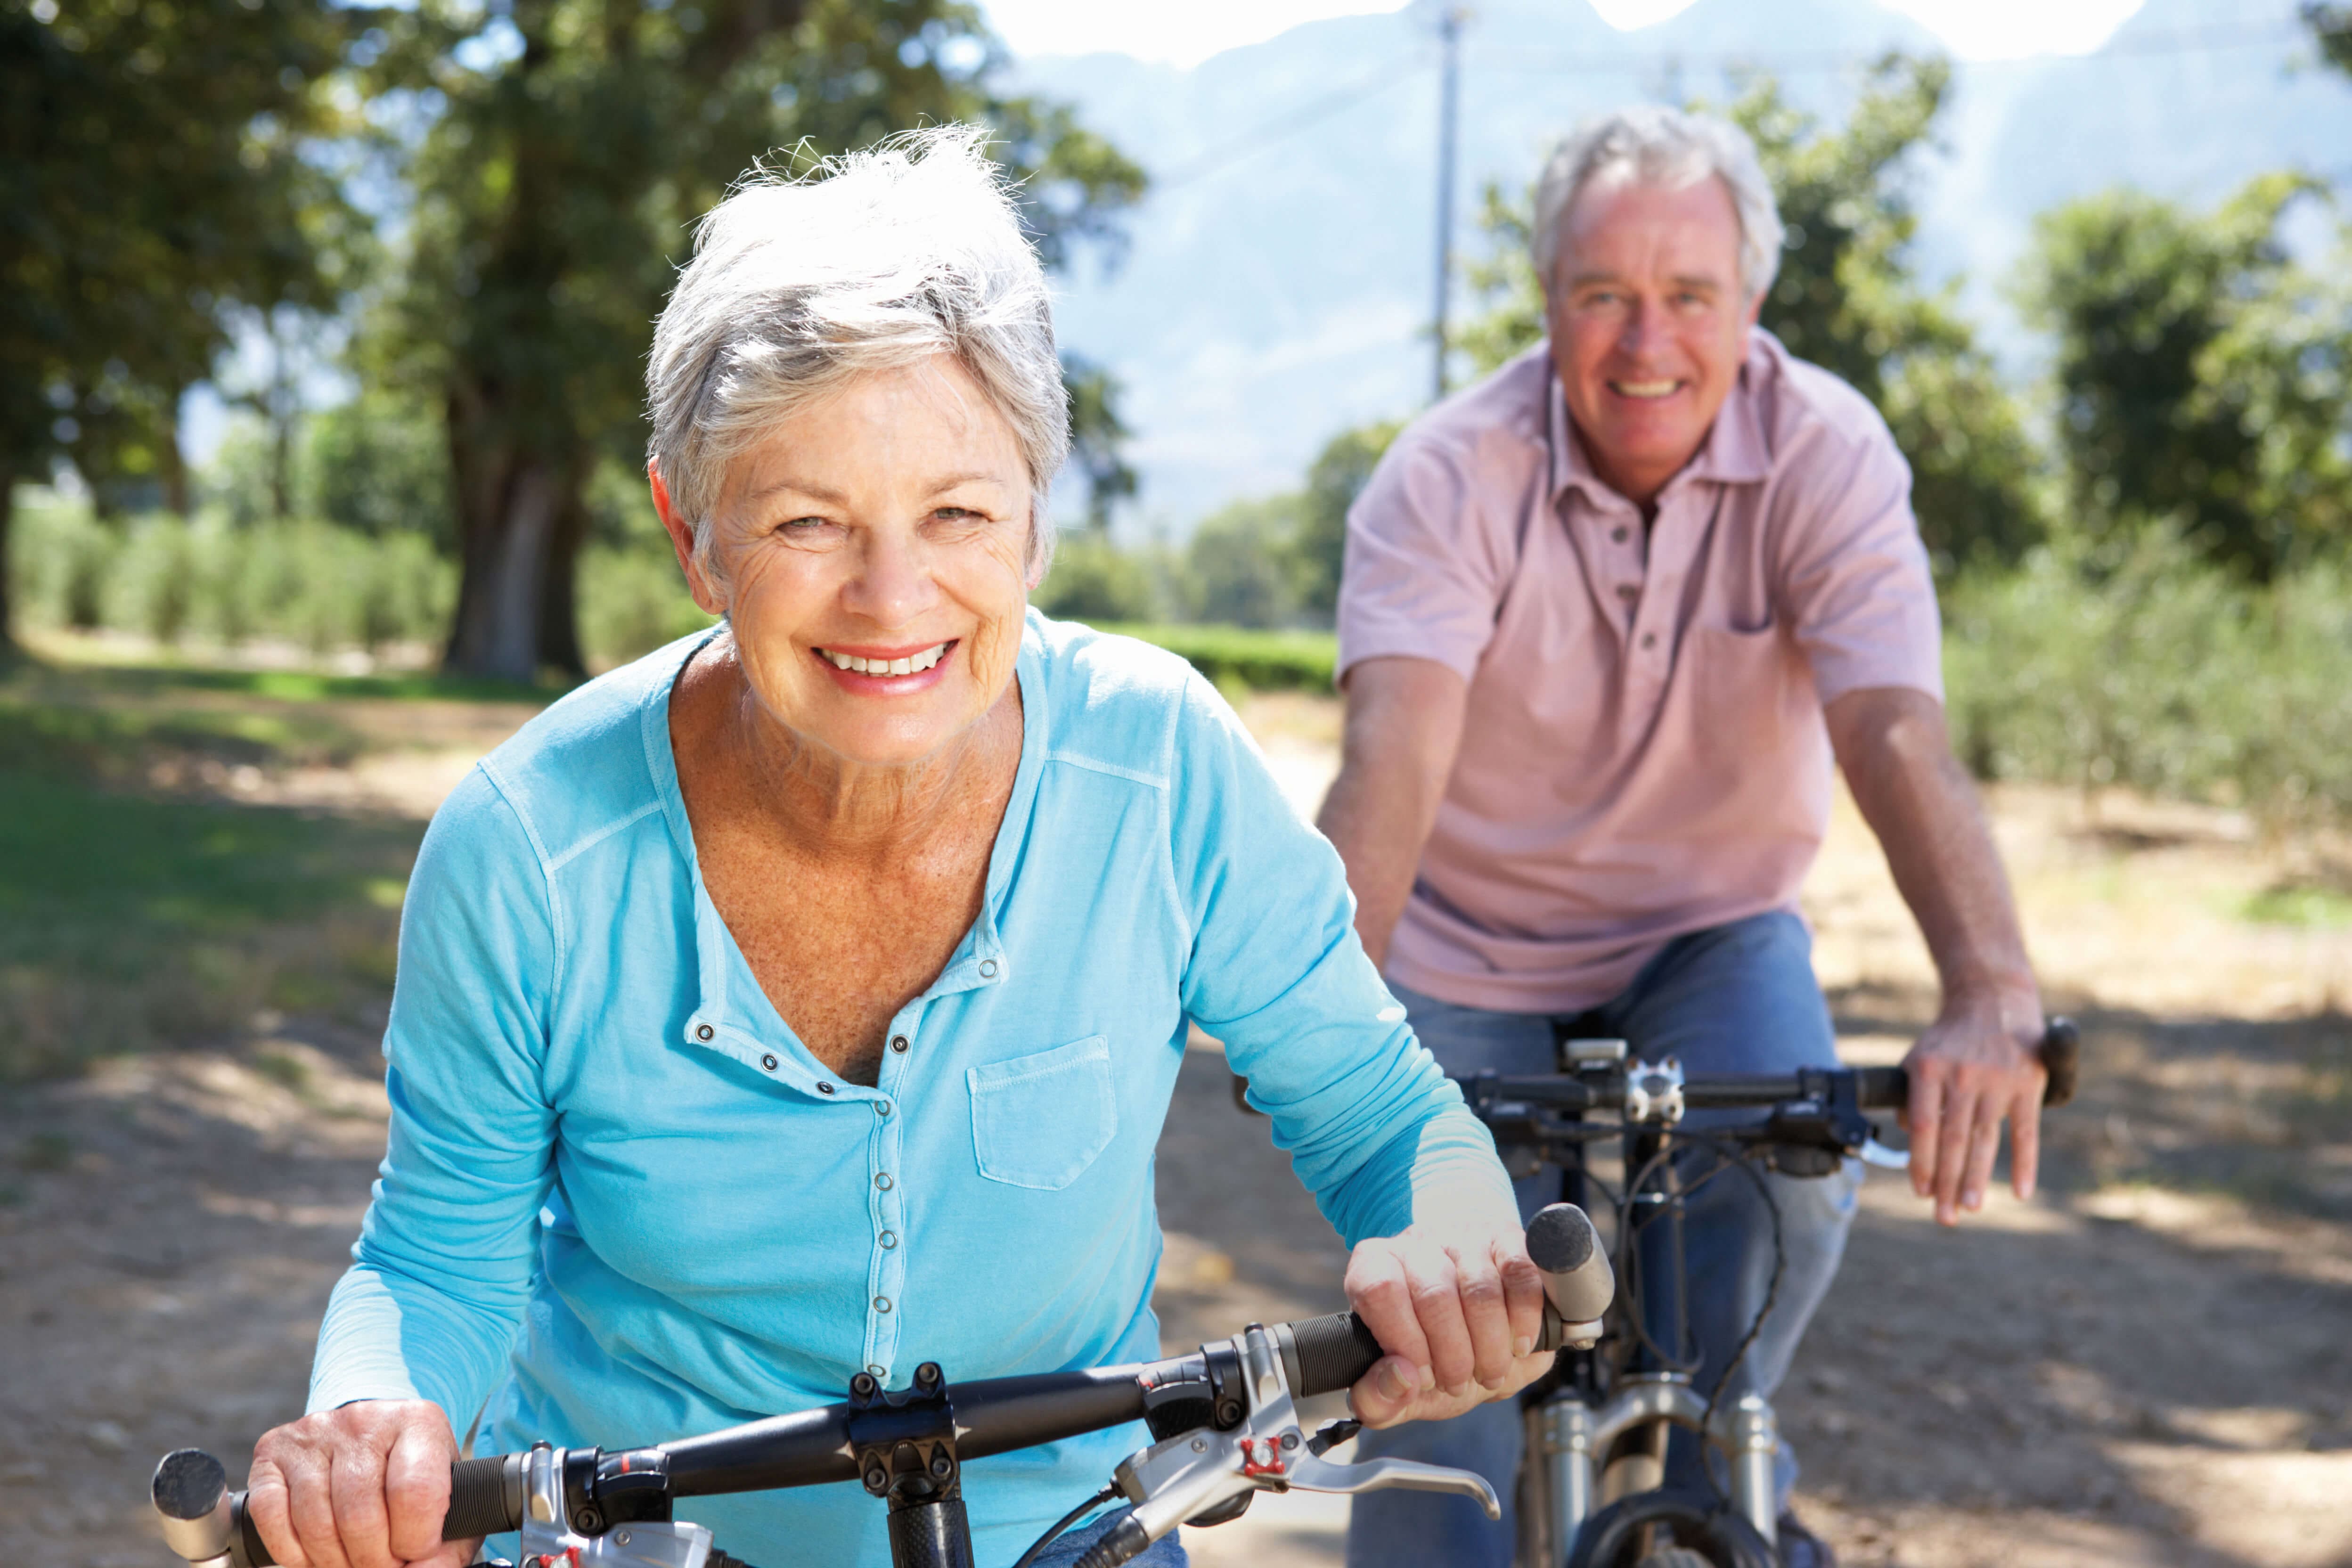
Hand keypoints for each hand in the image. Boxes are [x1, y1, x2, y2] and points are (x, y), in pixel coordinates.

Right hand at [246, 1400, 477, 1567]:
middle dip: (372, 1561)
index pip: (415, 1491)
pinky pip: (271, 1516)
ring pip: (316, 1521)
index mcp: (418, 1422)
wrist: (371, 1437)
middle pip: (360, 1514)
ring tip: (352, 1563)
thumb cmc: (410, 1476)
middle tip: (381, 1566)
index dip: (415, 1541)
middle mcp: (364, 1419)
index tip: (415, 1554)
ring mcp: (314, 1432)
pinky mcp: (273, 1451)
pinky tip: (314, 1557)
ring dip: (333, 1562)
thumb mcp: (446, 1498)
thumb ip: (447, 1546)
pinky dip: (292, 1552)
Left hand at [1342, 1213, 1553, 1428]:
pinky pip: (1519, 1273)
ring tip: (1490, 1373)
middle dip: (1453, 1356)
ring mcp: (1465, 1237)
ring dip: (1490, 1347)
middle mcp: (1418, 1244)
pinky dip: (1524, 1319)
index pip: (1380, 1290)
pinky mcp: (1508, 1239)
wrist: (1477, 1332)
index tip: (1424, 1378)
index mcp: (1374, 1268)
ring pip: (1479, 1288)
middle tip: (1460, 1384)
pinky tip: (1518, 1346)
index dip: (1405, 1342)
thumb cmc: (1431, 1356)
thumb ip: (1377, 1399)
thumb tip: (1399, 1379)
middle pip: (1434, 1295)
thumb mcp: (1397, 1389)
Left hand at [1902, 1000, 2045, 1225]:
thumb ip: (1911, 1097)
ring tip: (1969, 1208)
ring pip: (1985, 1140)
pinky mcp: (2028, 1085)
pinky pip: (2026, 1132)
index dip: (1921, 1162)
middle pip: (1953, 1140)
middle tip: (1944, 1217)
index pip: (1923, 1126)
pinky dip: (2024, 1164)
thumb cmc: (1950, 1039)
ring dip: (1976, 1178)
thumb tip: (1908, 1134)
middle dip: (1947, 1182)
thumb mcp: (1919, 1057)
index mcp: (1929, 1070)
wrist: (1993, 1000)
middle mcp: (1962, 1076)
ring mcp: (1997, 1081)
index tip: (1921, 1191)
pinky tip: (2019, 1191)